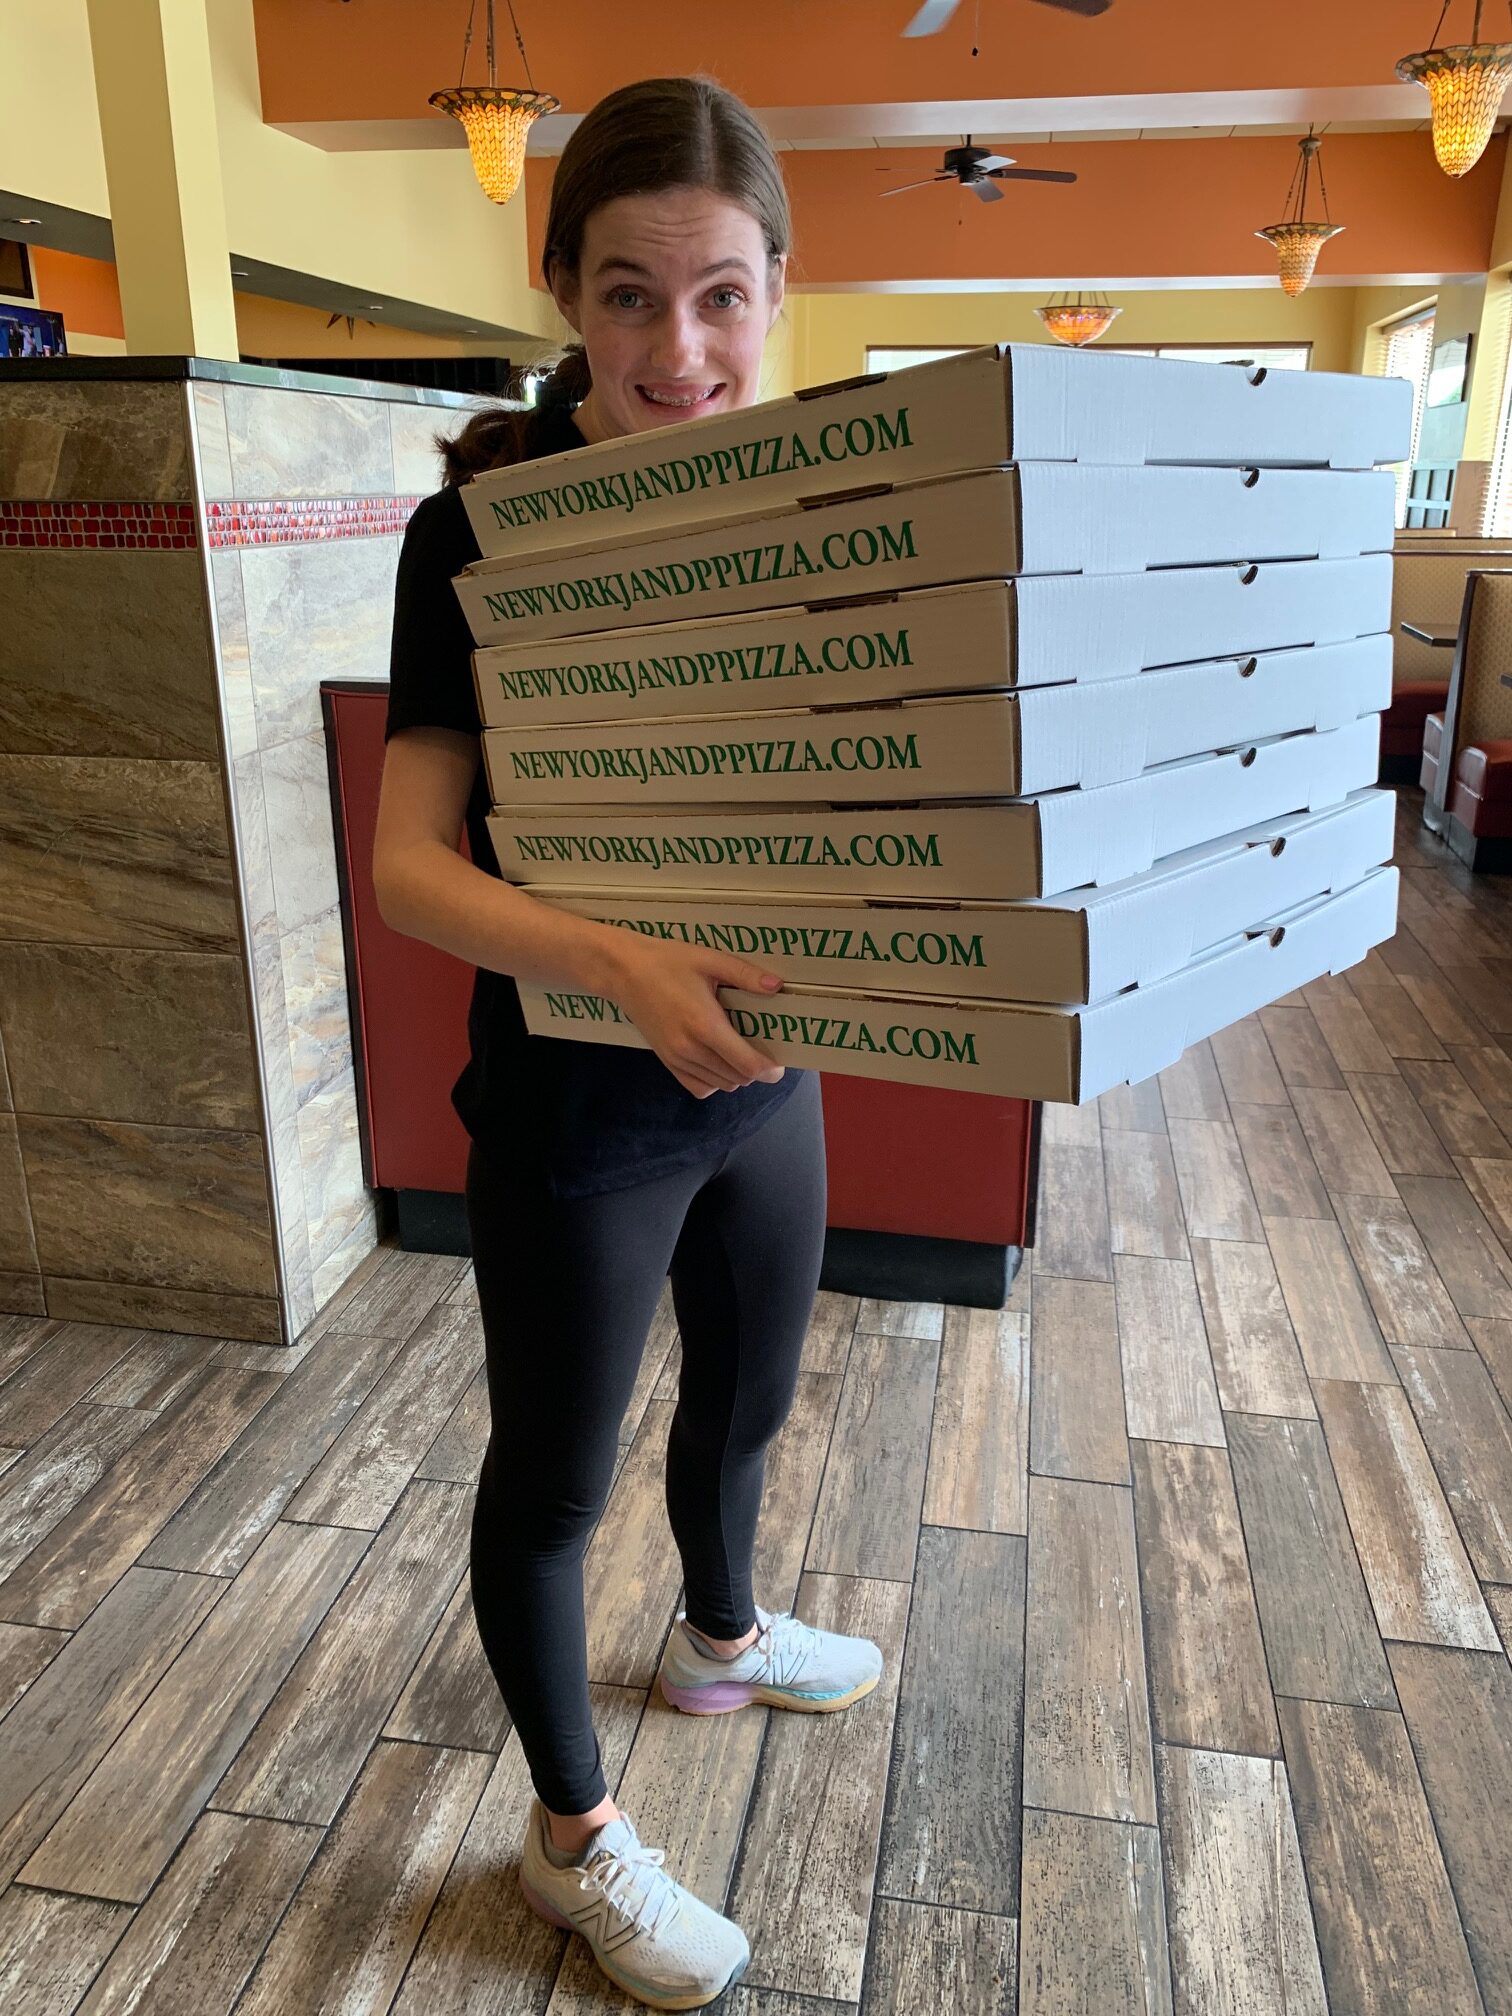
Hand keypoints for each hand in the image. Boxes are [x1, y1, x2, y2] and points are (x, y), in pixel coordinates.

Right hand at [598, 935, 786, 1099]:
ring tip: (743, 1053)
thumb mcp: (710, 960)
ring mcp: (676, 1059)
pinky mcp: (666, 1061)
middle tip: (765, 1051)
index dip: (769, 1070)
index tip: (780, 1064)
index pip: (747, 1065)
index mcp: (705, 1025)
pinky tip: (719, 1062)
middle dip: (757, 1071)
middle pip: (737, 1079)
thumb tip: (776, 986)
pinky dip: (715, 1082)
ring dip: (737, 1075)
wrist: (622, 971)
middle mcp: (691, 1049)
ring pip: (720, 1085)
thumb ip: (745, 975)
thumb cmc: (667, 962)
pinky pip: (697, 1087)